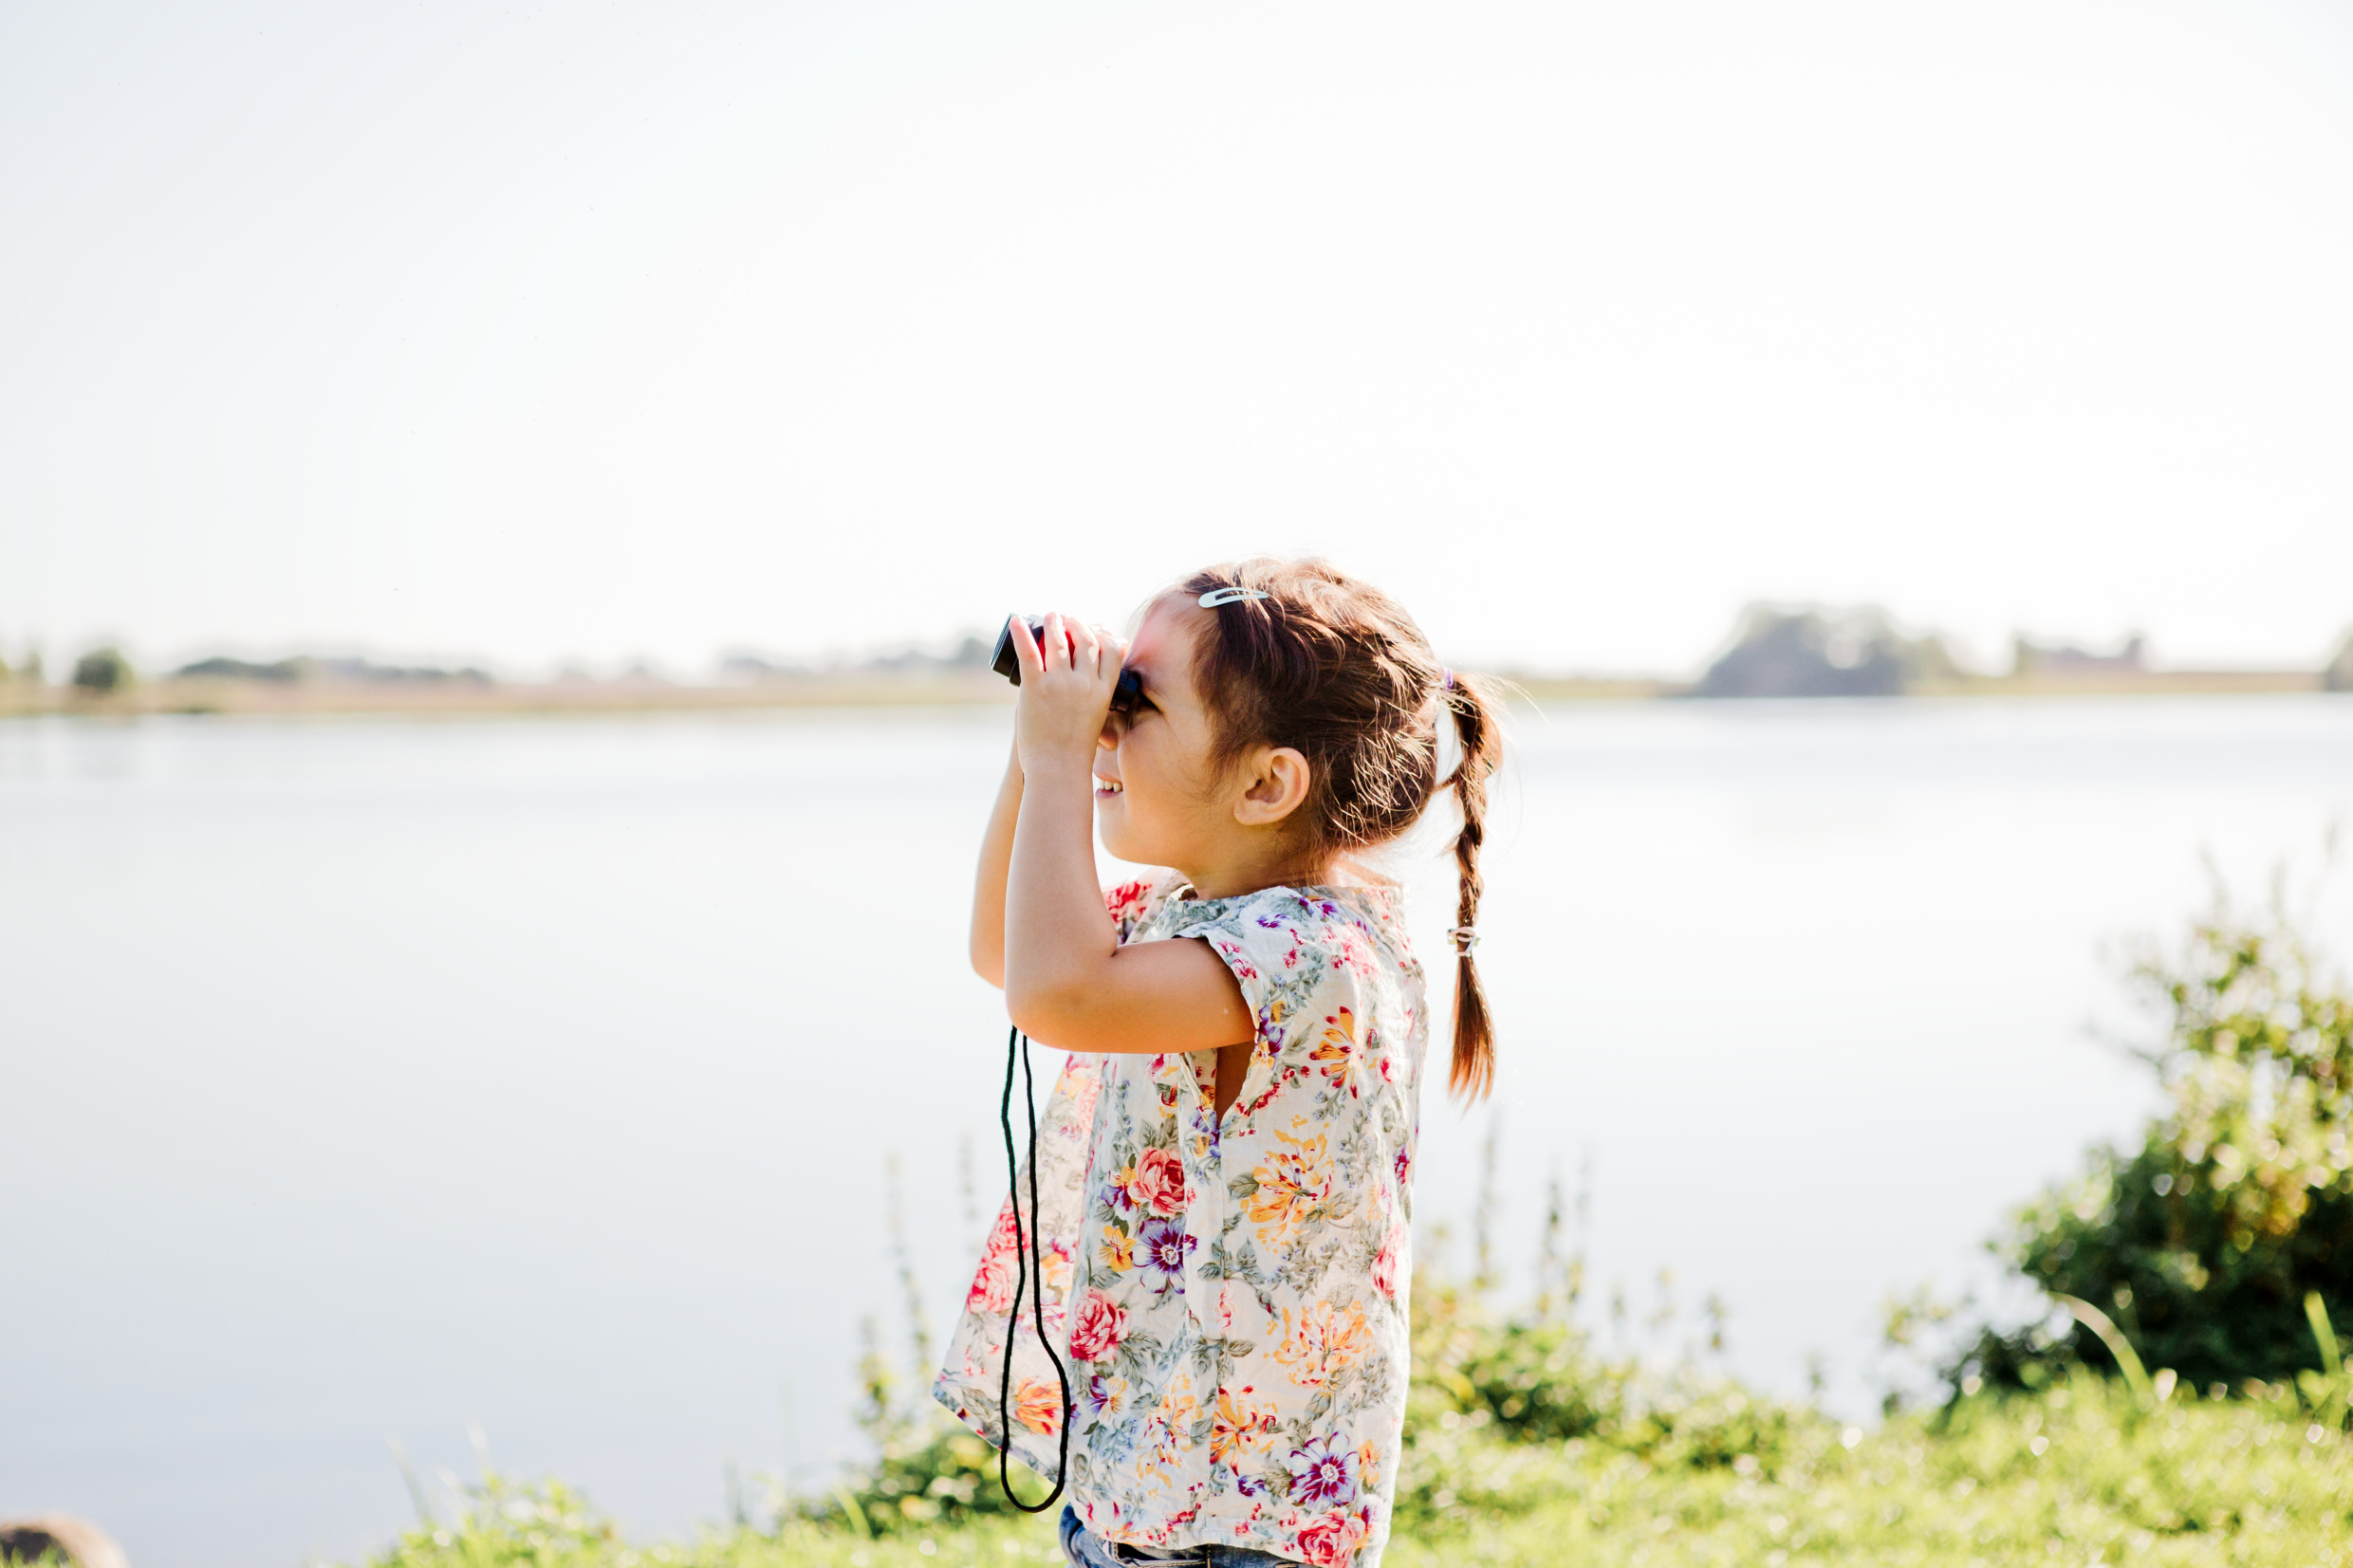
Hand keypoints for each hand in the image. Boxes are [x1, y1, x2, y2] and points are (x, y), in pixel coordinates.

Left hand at [1009, 613, 1126, 776]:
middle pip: (1086, 641)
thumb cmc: (1075, 752)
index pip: (1112, 651)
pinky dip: (1021, 633)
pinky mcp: (1036, 688)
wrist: (1057, 768)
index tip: (1096, 629)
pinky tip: (1015, 620)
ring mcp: (1060, 684)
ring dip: (1055, 623)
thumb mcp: (1096, 723)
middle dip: (1078, 624)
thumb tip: (1094, 696)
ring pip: (1060, 641)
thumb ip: (1095, 704)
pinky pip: (1029, 653)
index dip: (1104, 635)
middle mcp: (1085, 683)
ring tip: (1051, 615)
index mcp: (1104, 692)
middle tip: (1068, 619)